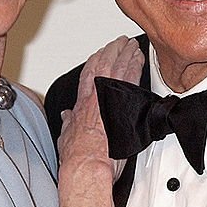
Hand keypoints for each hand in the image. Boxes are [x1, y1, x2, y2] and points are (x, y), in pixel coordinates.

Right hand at [59, 37, 142, 181]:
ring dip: (125, 53)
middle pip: (103, 65)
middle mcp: (95, 97)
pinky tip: (140, 58)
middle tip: (120, 43)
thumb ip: (68, 125)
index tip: (101, 54)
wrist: (88, 163)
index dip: (95, 61)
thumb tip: (66, 119)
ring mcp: (109, 98)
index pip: (88, 75)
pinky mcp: (123, 103)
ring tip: (132, 45)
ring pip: (117, 66)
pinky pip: (131, 77)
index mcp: (82, 105)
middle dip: (112, 52)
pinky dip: (135, 64)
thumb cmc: (79, 157)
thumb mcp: (67, 138)